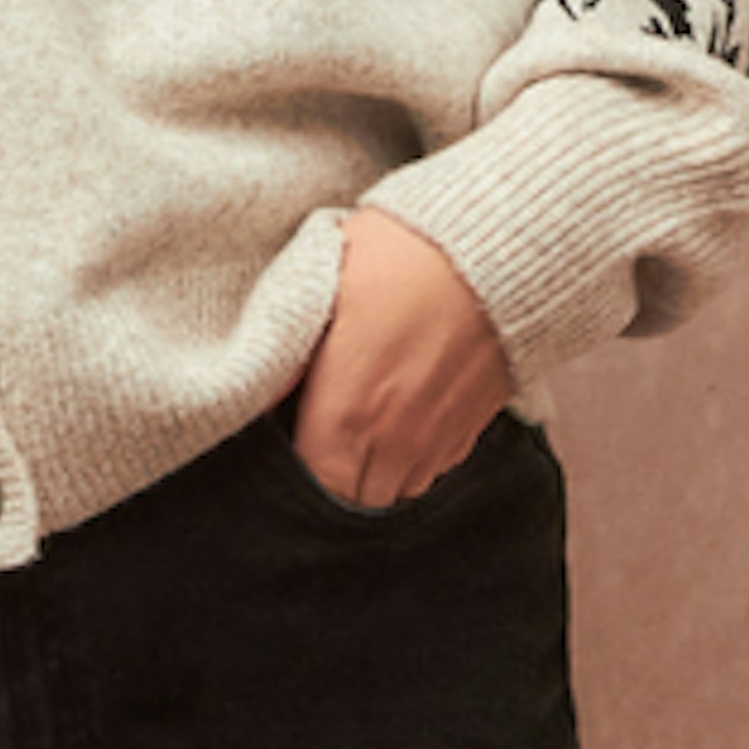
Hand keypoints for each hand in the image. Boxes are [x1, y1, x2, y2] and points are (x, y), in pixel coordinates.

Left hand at [288, 211, 507, 508]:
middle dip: (334, 482)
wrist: (501, 246)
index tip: (288, 445)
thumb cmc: (402, 256)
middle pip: (355, 502)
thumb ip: (284, 359)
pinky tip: (402, 417)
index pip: (311, 488)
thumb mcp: (321, 289)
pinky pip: (433, 468)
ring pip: (396, 491)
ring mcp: (439, 441)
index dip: (294, 476)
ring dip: (375, 474)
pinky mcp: (472, 428)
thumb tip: (247, 396)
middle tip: (319, 442)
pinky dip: (413, 457)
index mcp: (346, 417)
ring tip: (361, 433)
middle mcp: (394, 444)